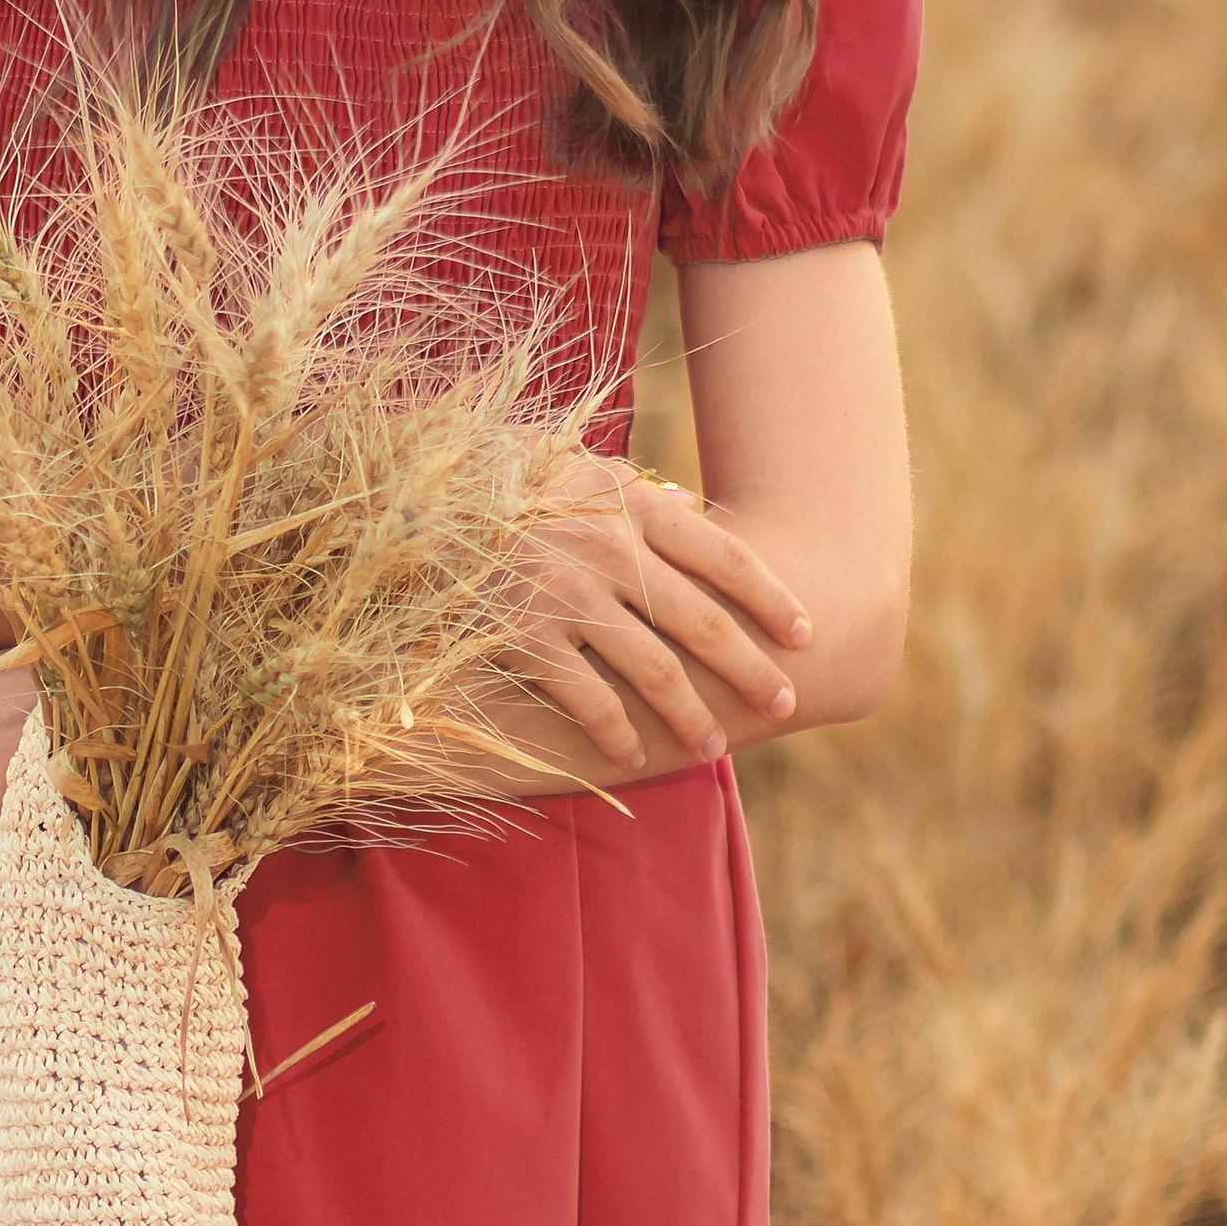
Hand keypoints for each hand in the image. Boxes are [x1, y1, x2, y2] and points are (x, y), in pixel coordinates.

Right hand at [507, 453, 811, 772]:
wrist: (420, 496)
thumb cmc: (509, 482)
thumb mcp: (579, 470)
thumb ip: (639, 494)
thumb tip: (694, 508)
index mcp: (630, 504)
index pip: (724, 557)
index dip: (773, 599)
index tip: (806, 635)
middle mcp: (606, 549)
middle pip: (702, 621)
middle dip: (750, 669)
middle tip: (782, 704)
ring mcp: (564, 594)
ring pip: (653, 670)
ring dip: (691, 716)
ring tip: (715, 748)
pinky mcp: (522, 634)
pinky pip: (585, 696)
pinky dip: (614, 731)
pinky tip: (632, 755)